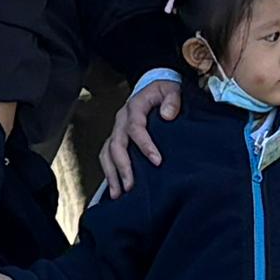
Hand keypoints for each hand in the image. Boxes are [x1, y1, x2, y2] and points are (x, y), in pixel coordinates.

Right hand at [99, 70, 183, 194]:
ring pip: (107, 153)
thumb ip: (172, 100)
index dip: (145, 145)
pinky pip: (107, 156)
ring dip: (112, 173)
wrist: (154, 86)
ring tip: (119, 193)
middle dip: (123, 166)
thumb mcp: (172, 89)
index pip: (135, 128)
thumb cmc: (163, 91)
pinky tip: (115, 188)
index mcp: (134, 107)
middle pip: (116, 145)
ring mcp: (117, 130)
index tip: (157, 161)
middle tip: (132, 185)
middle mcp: (121, 120)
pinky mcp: (117, 138)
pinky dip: (109, 172)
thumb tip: (167, 115)